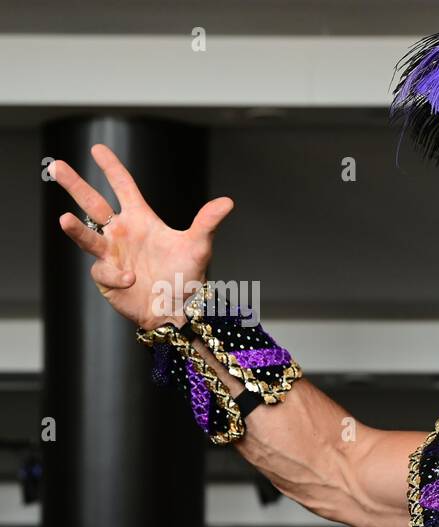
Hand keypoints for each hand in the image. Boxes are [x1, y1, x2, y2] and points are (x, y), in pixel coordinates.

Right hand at [49, 143, 234, 329]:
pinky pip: (105, 271)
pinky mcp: (106, 277)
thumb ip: (207, 223)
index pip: (123, 187)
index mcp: (140, 220)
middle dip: (74, 185)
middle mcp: (122, 233)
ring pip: (86, 236)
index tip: (97, 148)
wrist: (177, 311)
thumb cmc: (186, 278)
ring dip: (75, 229)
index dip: (111, 167)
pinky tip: (132, 280)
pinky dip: (117, 276)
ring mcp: (111, 255)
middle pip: (92, 203)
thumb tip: (228, 202)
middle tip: (56, 166)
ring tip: (64, 220)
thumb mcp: (198, 248)